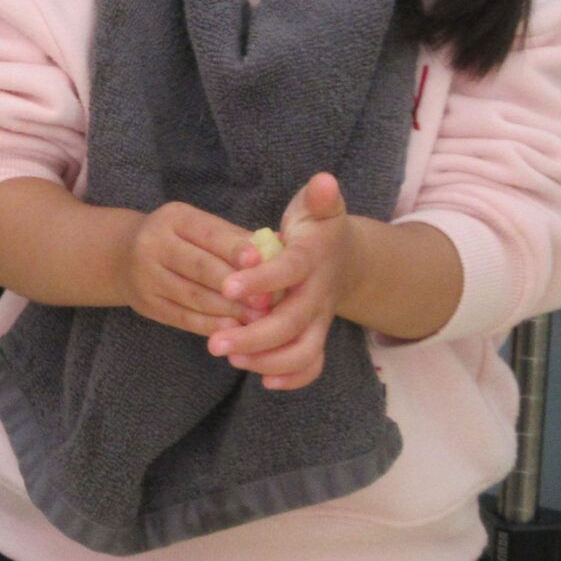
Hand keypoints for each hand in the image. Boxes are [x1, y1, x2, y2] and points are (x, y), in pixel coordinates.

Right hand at [122, 201, 272, 335]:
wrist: (123, 257)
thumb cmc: (180, 239)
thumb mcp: (199, 227)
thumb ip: (234, 238)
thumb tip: (278, 251)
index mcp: (174, 218)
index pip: (209, 233)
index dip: (235, 249)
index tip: (262, 263)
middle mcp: (154, 245)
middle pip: (200, 267)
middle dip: (237, 285)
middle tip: (268, 300)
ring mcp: (147, 277)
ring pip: (194, 296)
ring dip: (229, 310)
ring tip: (259, 320)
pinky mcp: (148, 306)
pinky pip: (184, 318)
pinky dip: (212, 326)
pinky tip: (234, 332)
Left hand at [210, 174, 357, 391]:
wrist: (345, 258)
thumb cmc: (318, 229)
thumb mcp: (318, 208)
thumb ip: (320, 197)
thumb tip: (324, 181)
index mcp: (313, 260)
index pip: (289, 271)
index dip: (262, 280)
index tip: (229, 287)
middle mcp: (319, 295)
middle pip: (292, 322)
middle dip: (254, 336)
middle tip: (215, 343)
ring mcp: (319, 320)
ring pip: (302, 351)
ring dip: (267, 360)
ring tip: (228, 354)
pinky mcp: (316, 336)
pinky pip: (311, 365)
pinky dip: (292, 378)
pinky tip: (263, 379)